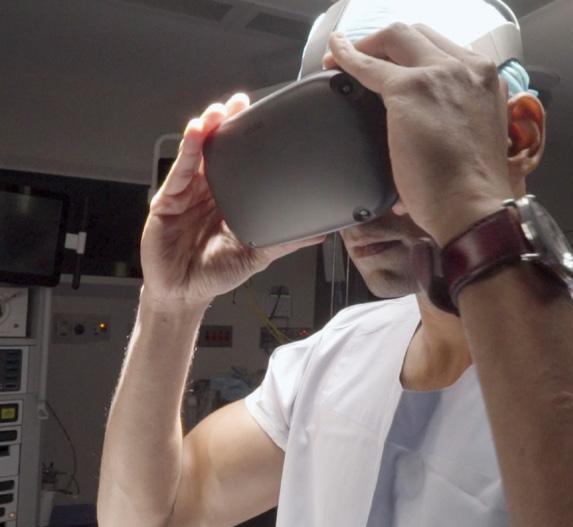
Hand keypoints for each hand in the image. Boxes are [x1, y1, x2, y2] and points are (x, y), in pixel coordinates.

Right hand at [141, 94, 325, 310]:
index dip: (250, 139)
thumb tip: (320, 232)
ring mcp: (188, 192)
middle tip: (242, 103)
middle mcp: (209, 191)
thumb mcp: (258, 253)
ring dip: (208, 129)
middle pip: (219, 149)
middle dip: (228, 123)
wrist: (185, 292)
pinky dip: (189, 150)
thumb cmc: (216, 272)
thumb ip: (286, 240)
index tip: (263, 118)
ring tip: (220, 112)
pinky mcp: (168, 198)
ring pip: (198, 153)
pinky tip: (197, 133)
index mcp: (230, 199)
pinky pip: (180, 170)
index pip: (241, 162)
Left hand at [324, 23, 513, 245]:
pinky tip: (334, 57)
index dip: (413, 53)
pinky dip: (347, 57)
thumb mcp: (472, 140)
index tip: (394, 63)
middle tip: (365, 59)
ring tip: (344, 58)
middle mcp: (466, 69)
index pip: (443, 50)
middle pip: (418, 36)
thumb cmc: (470, 190)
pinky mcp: (409, 89)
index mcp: (485, 81)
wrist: (471, 208)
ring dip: (367, 46)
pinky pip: (368, 65)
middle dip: (387, 43)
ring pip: (396, 38)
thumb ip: (454, 119)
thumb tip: (425, 128)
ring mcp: (438, 75)